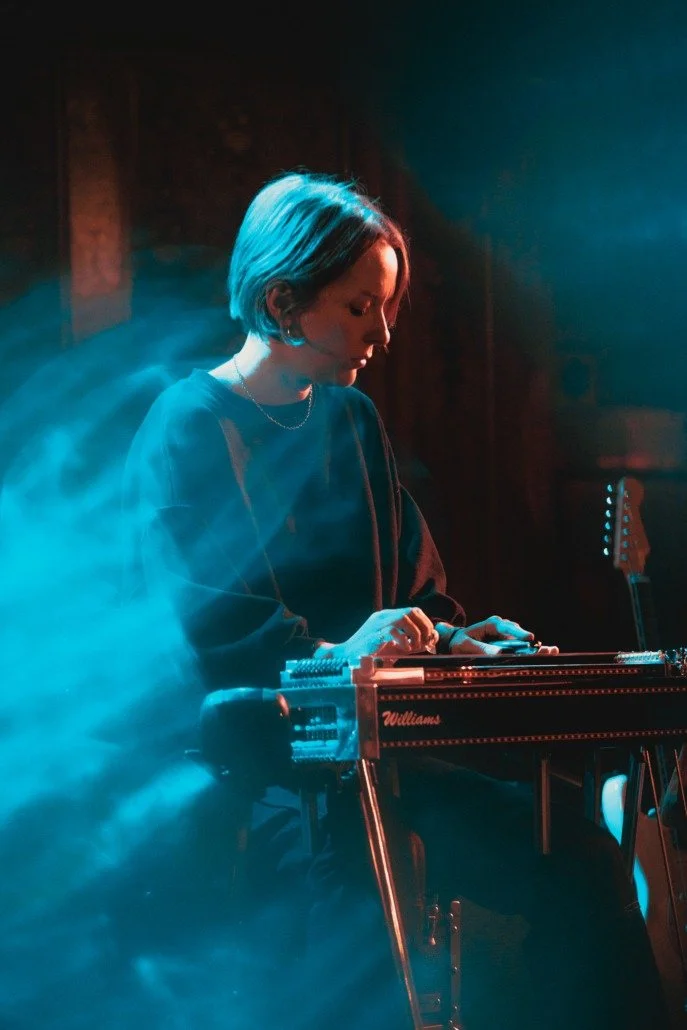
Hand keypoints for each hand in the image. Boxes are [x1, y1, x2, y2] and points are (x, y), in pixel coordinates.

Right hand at [324, 607, 438, 660]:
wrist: (348, 659)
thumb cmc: (373, 654)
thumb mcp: (398, 646)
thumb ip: (414, 642)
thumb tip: (433, 638)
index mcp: (388, 617)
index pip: (414, 610)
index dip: (425, 623)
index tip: (429, 638)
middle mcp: (383, 616)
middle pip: (411, 611)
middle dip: (423, 628)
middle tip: (422, 644)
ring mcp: (377, 624)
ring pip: (404, 618)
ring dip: (414, 634)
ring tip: (412, 647)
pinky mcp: (373, 635)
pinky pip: (392, 631)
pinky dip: (403, 640)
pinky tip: (403, 649)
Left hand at [447, 615, 558, 656]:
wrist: (457, 643)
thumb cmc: (461, 642)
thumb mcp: (467, 645)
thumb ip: (482, 649)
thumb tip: (500, 653)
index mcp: (493, 624)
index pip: (508, 627)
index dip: (519, 633)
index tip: (529, 639)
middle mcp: (504, 630)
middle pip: (520, 637)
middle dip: (533, 644)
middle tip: (549, 649)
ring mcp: (508, 638)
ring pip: (523, 645)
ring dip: (535, 650)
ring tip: (552, 652)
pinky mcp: (509, 648)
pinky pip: (520, 652)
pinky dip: (531, 655)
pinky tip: (547, 655)